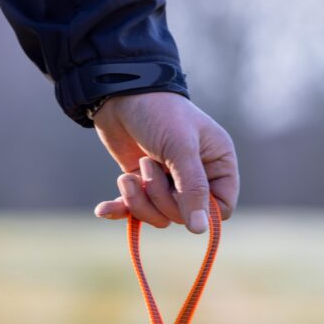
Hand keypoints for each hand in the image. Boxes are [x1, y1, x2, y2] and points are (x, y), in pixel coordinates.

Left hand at [93, 92, 238, 232]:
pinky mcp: (142, 183)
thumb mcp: (180, 149)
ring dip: (139, 200)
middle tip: (148, 167)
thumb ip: (192, 189)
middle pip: (184, 215)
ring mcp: (169, 182)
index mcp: (217, 163)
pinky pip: (136, 211)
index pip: (221, 208)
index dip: (202, 212)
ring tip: (129, 175)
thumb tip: (200, 230)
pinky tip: (102, 209)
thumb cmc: (159, 113)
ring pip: (159, 216)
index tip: (181, 201)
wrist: (119, 93)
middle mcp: (197, 175)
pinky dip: (120, 209)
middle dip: (160, 197)